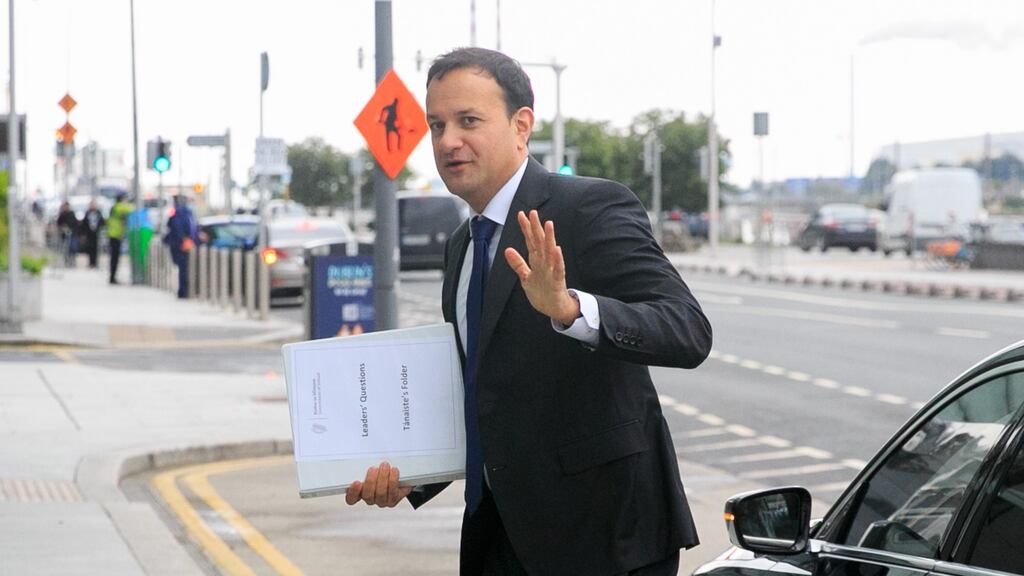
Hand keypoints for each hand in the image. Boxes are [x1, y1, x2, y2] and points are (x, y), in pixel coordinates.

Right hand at [344, 461, 412, 507]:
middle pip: (367, 495)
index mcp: (360, 493)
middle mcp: (370, 498)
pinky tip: (394, 471)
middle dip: (370, 481)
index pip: (351, 498)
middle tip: (373, 469)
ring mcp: (381, 501)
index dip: (353, 492)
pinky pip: (392, 492)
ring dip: (382, 478)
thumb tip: (362, 454)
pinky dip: (393, 480)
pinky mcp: (393, 499)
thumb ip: (364, 465)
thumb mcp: (370, 466)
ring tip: (385, 466)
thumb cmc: (381, 471)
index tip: (356, 482)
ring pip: (380, 493)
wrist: (400, 478)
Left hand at [504, 210, 580, 325]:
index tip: (521, 214)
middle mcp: (545, 262)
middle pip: (540, 242)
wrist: (555, 309)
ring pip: (550, 252)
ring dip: (549, 238)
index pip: (530, 241)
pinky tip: (557, 249)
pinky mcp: (558, 281)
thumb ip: (518, 263)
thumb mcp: (525, 277)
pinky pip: (558, 269)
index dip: (526, 228)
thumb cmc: (542, 292)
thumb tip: (507, 250)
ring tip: (548, 224)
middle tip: (533, 212)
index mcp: (537, 261)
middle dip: (536, 227)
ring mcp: (552, 270)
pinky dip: (557, 259)